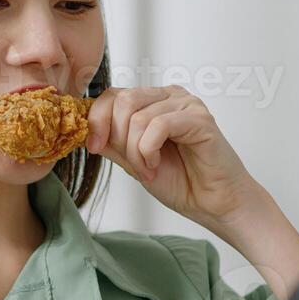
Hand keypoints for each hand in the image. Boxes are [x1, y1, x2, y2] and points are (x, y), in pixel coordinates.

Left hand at [85, 85, 260, 228]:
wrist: (213, 204)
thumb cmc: (181, 181)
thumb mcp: (133, 160)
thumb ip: (113, 142)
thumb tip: (85, 128)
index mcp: (154, 101)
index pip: (114, 94)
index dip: (97, 119)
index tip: (95, 147)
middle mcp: (170, 96)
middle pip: (123, 100)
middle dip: (118, 138)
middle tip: (133, 166)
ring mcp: (187, 104)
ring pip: (138, 117)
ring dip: (135, 152)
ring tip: (148, 170)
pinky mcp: (199, 119)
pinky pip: (158, 126)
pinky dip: (149, 151)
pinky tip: (156, 165)